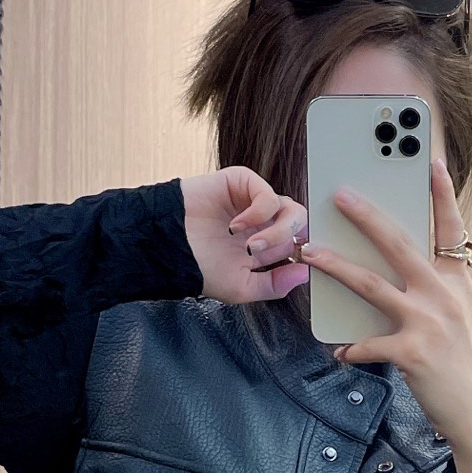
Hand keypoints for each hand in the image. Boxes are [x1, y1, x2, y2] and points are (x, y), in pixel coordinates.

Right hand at [178, 167, 310, 304]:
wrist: (167, 247)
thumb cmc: (197, 268)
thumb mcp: (241, 288)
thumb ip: (275, 285)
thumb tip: (305, 273)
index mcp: (263, 246)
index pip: (298, 243)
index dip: (303, 253)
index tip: (296, 265)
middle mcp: (261, 223)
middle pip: (300, 222)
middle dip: (291, 239)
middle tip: (268, 253)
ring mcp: (251, 202)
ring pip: (289, 207)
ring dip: (276, 230)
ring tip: (250, 246)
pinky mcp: (240, 184)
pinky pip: (267, 192)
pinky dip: (259, 212)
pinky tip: (236, 226)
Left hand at [298, 156, 471, 472]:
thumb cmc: (460, 364)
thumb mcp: (456, 318)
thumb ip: (431, 290)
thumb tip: (386, 269)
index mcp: (458, 283)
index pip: (451, 230)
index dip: (442, 194)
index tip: (430, 161)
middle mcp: (446, 296)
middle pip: (401, 245)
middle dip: (368, 217)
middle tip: (340, 194)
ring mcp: (430, 323)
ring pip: (373, 284)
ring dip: (336, 266)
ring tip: (310, 251)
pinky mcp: (413, 353)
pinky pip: (368, 343)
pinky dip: (350, 347)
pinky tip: (339, 351)